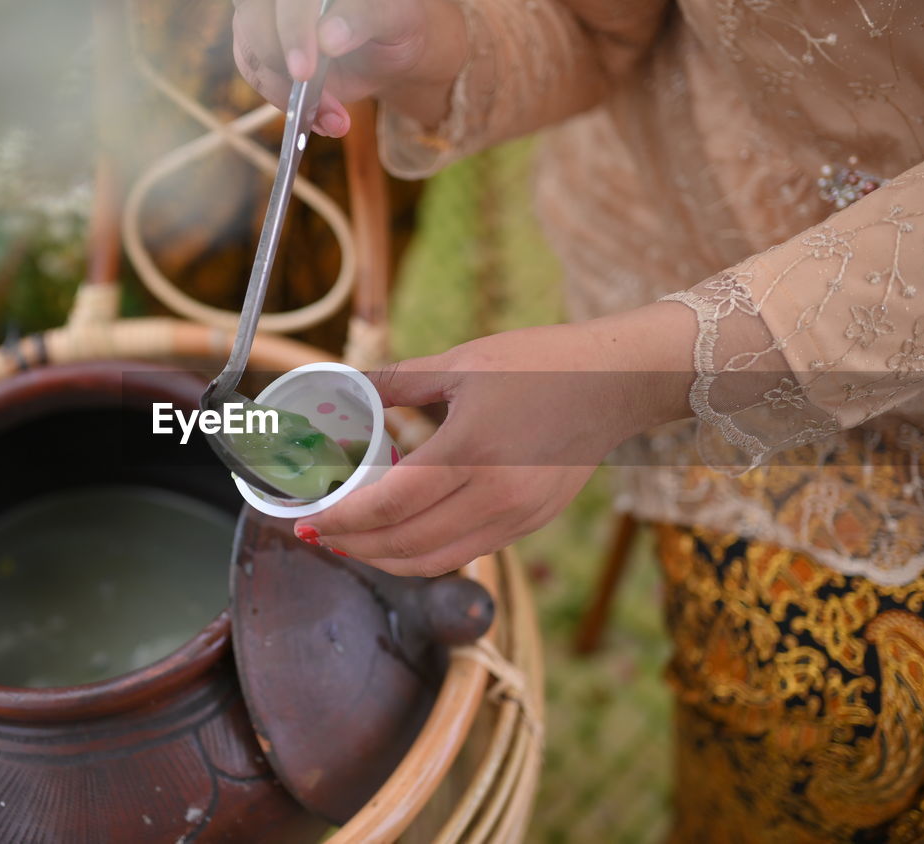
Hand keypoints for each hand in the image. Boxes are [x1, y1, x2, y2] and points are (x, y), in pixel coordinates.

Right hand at [231, 0, 463, 135]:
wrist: (384, 48)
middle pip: (254, 16)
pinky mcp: (258, 45)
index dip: (292, 28)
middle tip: (314, 100)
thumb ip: (365, 15)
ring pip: (249, 49)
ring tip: (332, 118)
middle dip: (281, 62)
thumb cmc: (392, 23)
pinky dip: (283, 101)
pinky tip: (320, 119)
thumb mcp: (394, 16)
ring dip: (284, 91)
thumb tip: (327, 38)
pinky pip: (255, 74)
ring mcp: (264, 12)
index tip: (303, 71)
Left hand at [293, 302, 696, 576]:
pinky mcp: (530, 525)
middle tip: (317, 533)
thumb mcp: (463, 362)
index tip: (307, 518)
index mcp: (472, 448)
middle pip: (404, 543)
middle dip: (351, 545)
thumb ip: (396, 380)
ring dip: (382, 559)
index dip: (341, 519)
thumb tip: (343, 383)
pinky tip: (397, 538)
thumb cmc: (540, 364)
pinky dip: (421, 555)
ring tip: (350, 543)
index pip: (389, 504)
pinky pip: (463, 554)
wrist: (616, 384)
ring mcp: (516, 517)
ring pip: (433, 561)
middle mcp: (496, 494)